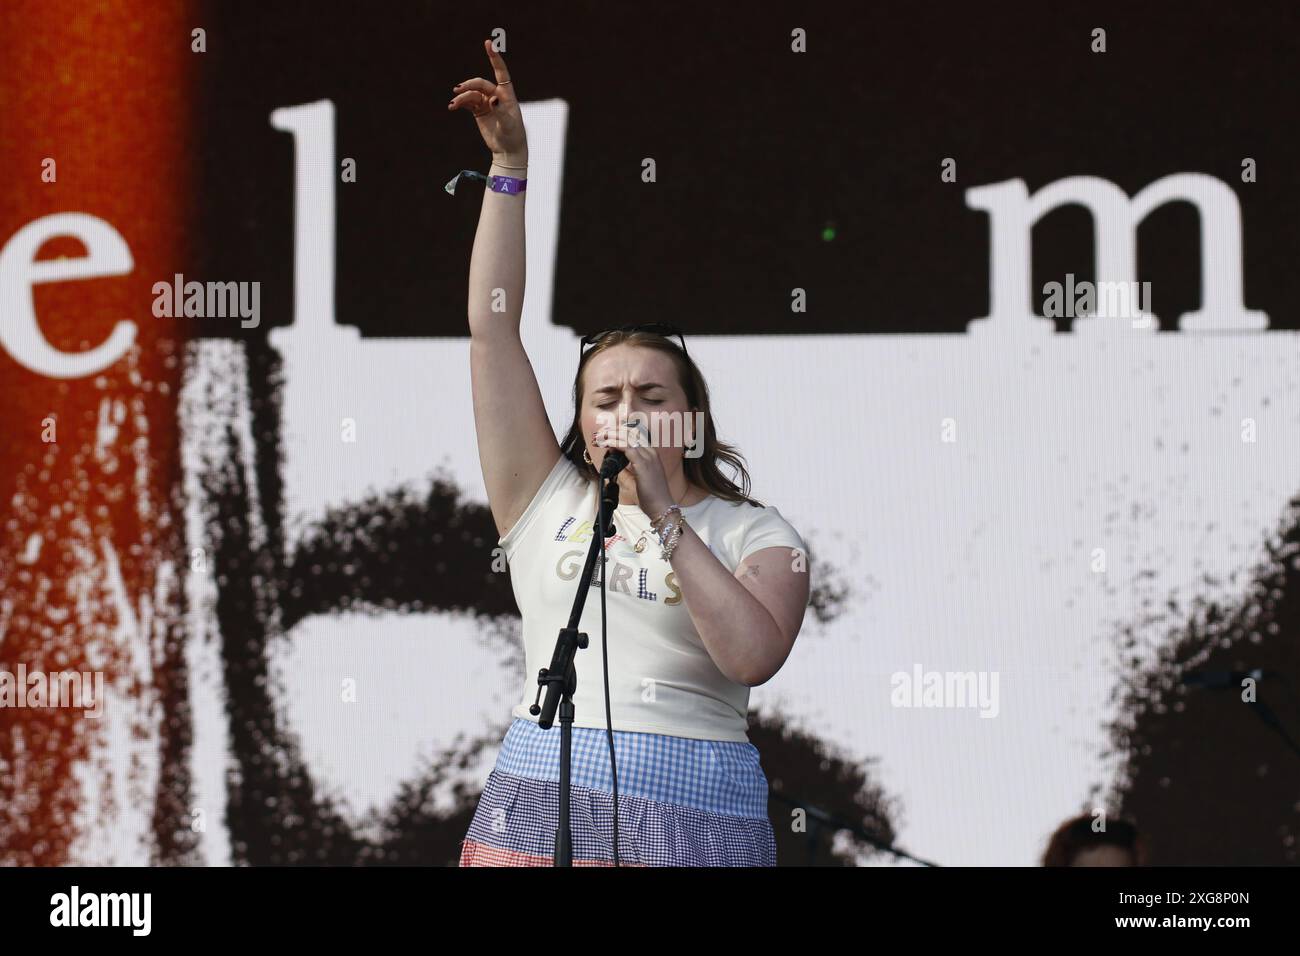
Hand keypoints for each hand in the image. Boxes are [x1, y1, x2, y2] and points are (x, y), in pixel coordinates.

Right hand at [448, 39, 528, 161]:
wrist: (507, 150)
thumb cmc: (513, 136)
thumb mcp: (509, 125)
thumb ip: (501, 111)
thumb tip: (493, 98)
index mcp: (507, 94)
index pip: (501, 72)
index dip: (494, 58)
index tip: (488, 43)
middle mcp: (496, 95)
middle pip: (480, 84)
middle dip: (469, 85)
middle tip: (458, 90)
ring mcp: (486, 102)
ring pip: (471, 93)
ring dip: (461, 97)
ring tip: (453, 104)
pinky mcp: (479, 110)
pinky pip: (467, 102)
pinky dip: (459, 103)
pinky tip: (452, 106)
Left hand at [594, 420, 673, 516]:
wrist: (661, 507)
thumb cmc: (651, 497)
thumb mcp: (635, 482)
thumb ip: (625, 472)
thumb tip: (613, 465)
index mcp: (651, 455)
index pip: (634, 438)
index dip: (620, 435)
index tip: (607, 436)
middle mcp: (651, 453)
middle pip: (631, 435)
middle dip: (614, 432)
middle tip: (601, 434)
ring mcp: (648, 457)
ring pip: (628, 439)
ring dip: (613, 436)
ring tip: (600, 437)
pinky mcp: (643, 463)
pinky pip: (627, 448)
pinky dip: (616, 444)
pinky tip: (607, 444)